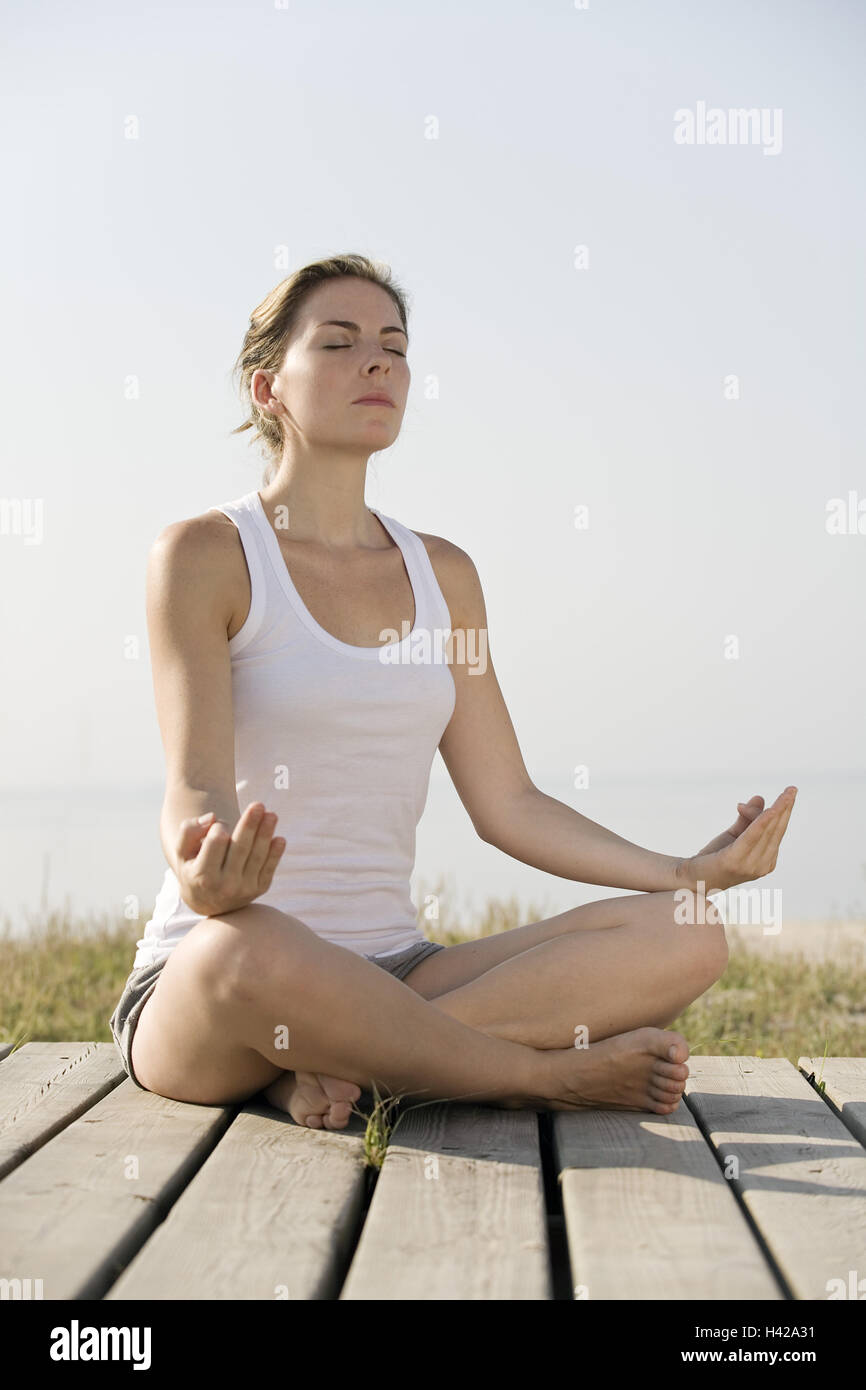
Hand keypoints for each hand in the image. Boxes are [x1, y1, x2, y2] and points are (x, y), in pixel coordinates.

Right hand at [174, 802, 285, 916]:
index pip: (215, 843)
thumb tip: (211, 818)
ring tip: (271, 815)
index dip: (218, 827)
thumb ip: (188, 831)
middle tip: (258, 805)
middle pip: (240, 848)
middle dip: (250, 825)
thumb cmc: (193, 868)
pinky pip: (269, 868)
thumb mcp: (181, 852)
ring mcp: (244, 889)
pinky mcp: (260, 889)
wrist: (208, 902)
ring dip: (266, 833)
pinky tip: (280, 839)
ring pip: (258, 856)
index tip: (217, 825)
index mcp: (202, 876)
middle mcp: (224, 886)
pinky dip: (276, 853)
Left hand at [676, 786, 796, 894]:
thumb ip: (747, 818)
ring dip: (777, 811)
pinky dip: (761, 823)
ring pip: (766, 832)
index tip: (792, 792)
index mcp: (766, 860)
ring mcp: (750, 866)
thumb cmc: (714, 856)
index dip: (784, 811)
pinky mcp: (734, 862)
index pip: (777, 831)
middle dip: (785, 808)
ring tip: (785, 795)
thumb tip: (760, 797)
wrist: (691, 876)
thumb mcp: (734, 834)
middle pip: (775, 830)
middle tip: (792, 789)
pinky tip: (770, 811)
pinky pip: (751, 837)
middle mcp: (762, 865)